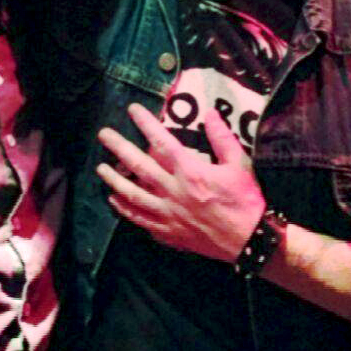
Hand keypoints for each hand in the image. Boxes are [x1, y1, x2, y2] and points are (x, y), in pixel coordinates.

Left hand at [96, 103, 265, 261]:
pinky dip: (125, 209)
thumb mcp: (239, 164)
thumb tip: (210, 113)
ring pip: (133, 195)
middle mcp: (173, 192)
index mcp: (190, 172)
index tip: (132, 110)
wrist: (250, 241)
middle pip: (139, 166)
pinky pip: (140, 219)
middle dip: (119, 147)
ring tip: (101, 168)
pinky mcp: (168, 232)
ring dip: (114, 180)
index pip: (162, 142)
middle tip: (103, 134)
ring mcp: (168, 214)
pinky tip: (114, 200)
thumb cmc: (246, 201)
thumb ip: (222, 138)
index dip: (145, 124)